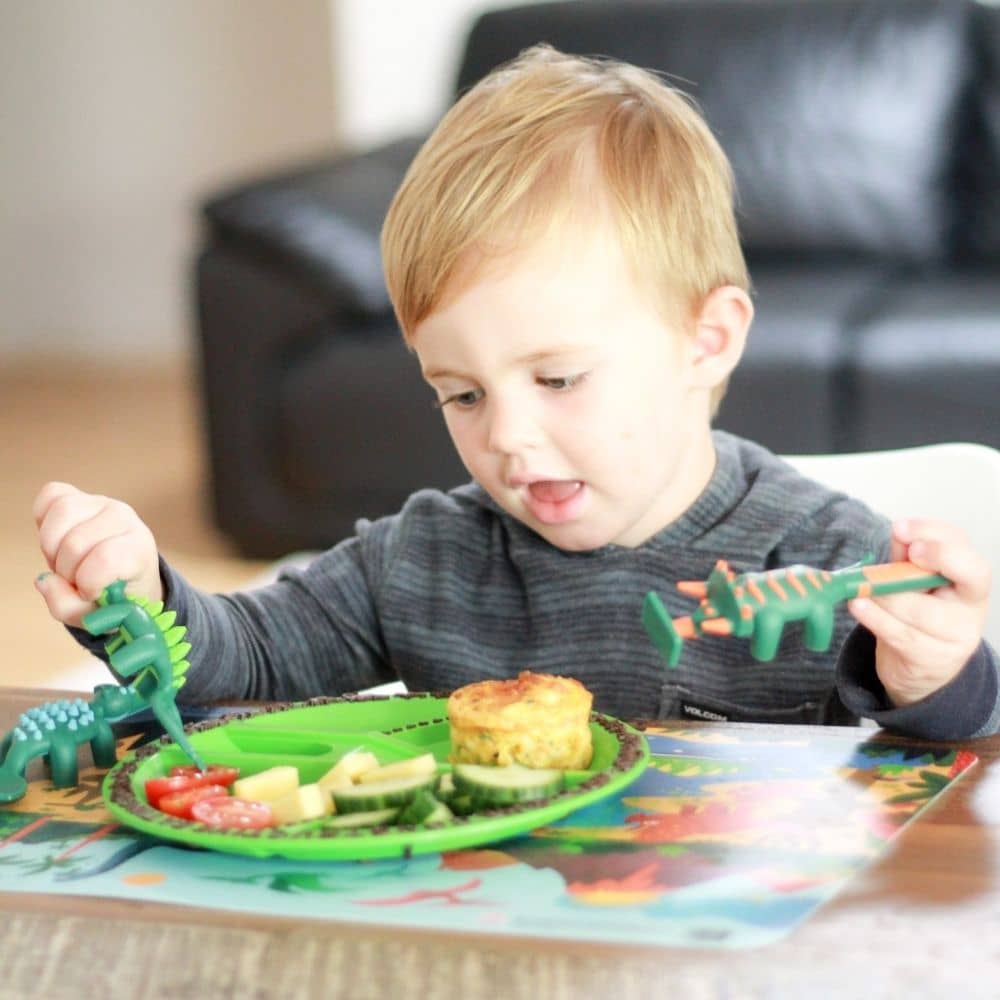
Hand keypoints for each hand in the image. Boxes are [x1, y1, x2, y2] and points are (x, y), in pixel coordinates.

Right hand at [33, 481, 161, 627]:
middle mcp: (125, 518)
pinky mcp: (80, 495)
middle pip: (75, 542)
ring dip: (52, 547)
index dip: (88, 583)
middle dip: (66, 570)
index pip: (106, 559)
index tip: (92, 593)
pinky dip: (43, 522)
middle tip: (76, 579)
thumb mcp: (97, 614)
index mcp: (139, 548)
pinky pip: (50, 496)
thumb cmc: (114, 595)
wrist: (123, 575)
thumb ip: (69, 606)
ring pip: (62, 514)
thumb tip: (45, 581)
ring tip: (65, 561)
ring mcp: (103, 502)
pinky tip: (56, 541)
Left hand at [848, 519, 990, 706]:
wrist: (919, 665)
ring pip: (920, 611)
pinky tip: (857, 605)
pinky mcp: (930, 660)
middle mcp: (971, 610)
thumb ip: (908, 557)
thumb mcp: (916, 582)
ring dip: (885, 595)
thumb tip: (899, 530)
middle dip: (928, 561)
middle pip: (961, 580)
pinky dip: (874, 618)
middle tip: (900, 554)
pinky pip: (899, 634)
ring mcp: (956, 638)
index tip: (903, 529)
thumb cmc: (918, 612)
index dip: (940, 541)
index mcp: (971, 584)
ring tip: (860, 586)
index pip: (970, 558)